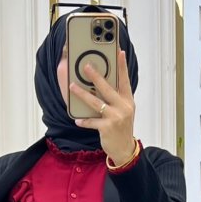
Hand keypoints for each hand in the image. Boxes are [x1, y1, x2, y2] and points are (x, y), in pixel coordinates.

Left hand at [69, 48, 136, 165]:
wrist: (125, 149)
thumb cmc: (121, 127)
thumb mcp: (123, 111)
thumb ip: (115, 97)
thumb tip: (99, 83)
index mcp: (128, 101)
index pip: (125, 80)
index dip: (122, 66)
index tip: (119, 52)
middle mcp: (123, 107)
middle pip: (107, 88)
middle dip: (96, 76)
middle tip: (85, 66)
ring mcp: (116, 118)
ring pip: (96, 102)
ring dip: (82, 94)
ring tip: (72, 86)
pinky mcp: (107, 128)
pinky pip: (92, 121)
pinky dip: (84, 121)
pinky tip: (77, 119)